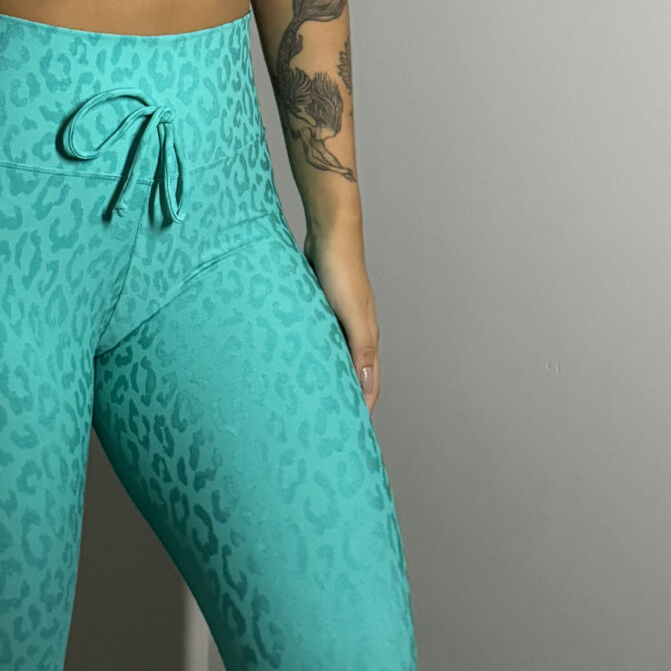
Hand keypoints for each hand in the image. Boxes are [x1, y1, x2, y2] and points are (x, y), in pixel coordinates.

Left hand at [306, 230, 380, 412]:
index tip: (353, 437)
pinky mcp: (324, 311)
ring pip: (337, 361)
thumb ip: (359, 348)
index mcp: (367, 338)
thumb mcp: (350, 312)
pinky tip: (301, 368)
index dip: (363, 410)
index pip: (369, 385)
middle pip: (355, 376)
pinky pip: (322, 344)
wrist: (331, 233)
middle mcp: (357, 334)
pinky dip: (317, 360)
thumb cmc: (340, 270)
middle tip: (331, 428)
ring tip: (315, 404)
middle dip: (347, 401)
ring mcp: (341, 322)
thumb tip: (367, 387)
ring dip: (331, 381)